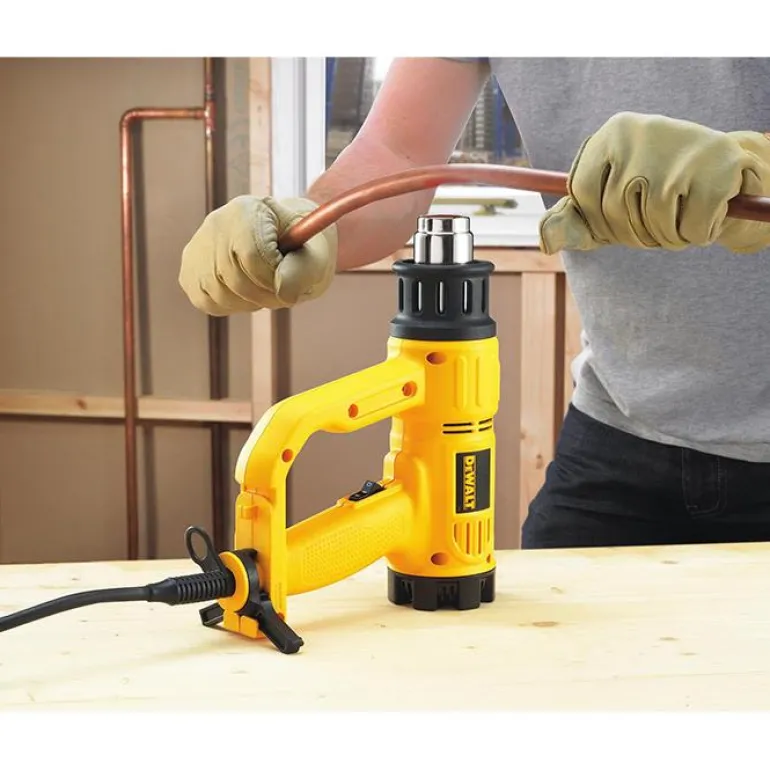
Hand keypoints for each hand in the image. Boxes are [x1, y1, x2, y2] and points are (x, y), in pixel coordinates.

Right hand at [178, 195, 337, 314]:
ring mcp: (198, 247)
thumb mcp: (316, 255)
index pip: (251, 256)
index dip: (274, 280)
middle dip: (266, 295)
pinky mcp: (190, 270)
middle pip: (234, 277)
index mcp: (248, 210)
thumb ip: (304, 270)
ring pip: (219, 293)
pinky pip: (207, 301)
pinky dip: (232, 305)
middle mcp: (216, 223)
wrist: (287, 243)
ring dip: (250, 303)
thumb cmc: (304, 249)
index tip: (290, 284)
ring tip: (265, 288)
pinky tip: (247, 292)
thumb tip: (283, 290)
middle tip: (282, 292)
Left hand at [539, 112, 769, 255]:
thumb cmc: (657, 188)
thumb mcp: (608, 201)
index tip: (621, 216)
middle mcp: (641, 133)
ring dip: (668, 236)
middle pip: (615, 213)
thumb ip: (574, 220)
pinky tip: (705, 211)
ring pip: (654, 225)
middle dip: (636, 232)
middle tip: (658, 216)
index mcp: (611, 134)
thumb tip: (544, 241)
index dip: (600, 219)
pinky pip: (690, 229)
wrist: (729, 168)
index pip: (581, 194)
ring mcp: (680, 149)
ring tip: (681, 212)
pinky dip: (696, 233)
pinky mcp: (717, 169)